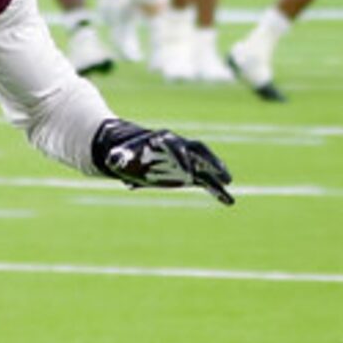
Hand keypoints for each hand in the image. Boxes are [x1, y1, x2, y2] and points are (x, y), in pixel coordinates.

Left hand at [91, 119, 234, 203]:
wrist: (132, 156)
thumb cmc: (126, 155)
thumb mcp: (119, 156)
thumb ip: (118, 157)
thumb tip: (113, 161)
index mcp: (164, 140)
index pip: (177, 148)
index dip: (183, 160)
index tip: (187, 174)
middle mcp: (179, 148)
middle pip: (200, 151)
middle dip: (211, 160)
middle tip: (221, 171)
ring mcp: (186, 161)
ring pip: (207, 165)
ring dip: (218, 173)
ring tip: (229, 183)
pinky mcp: (189, 174)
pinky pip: (206, 181)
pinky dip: (217, 190)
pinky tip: (228, 201)